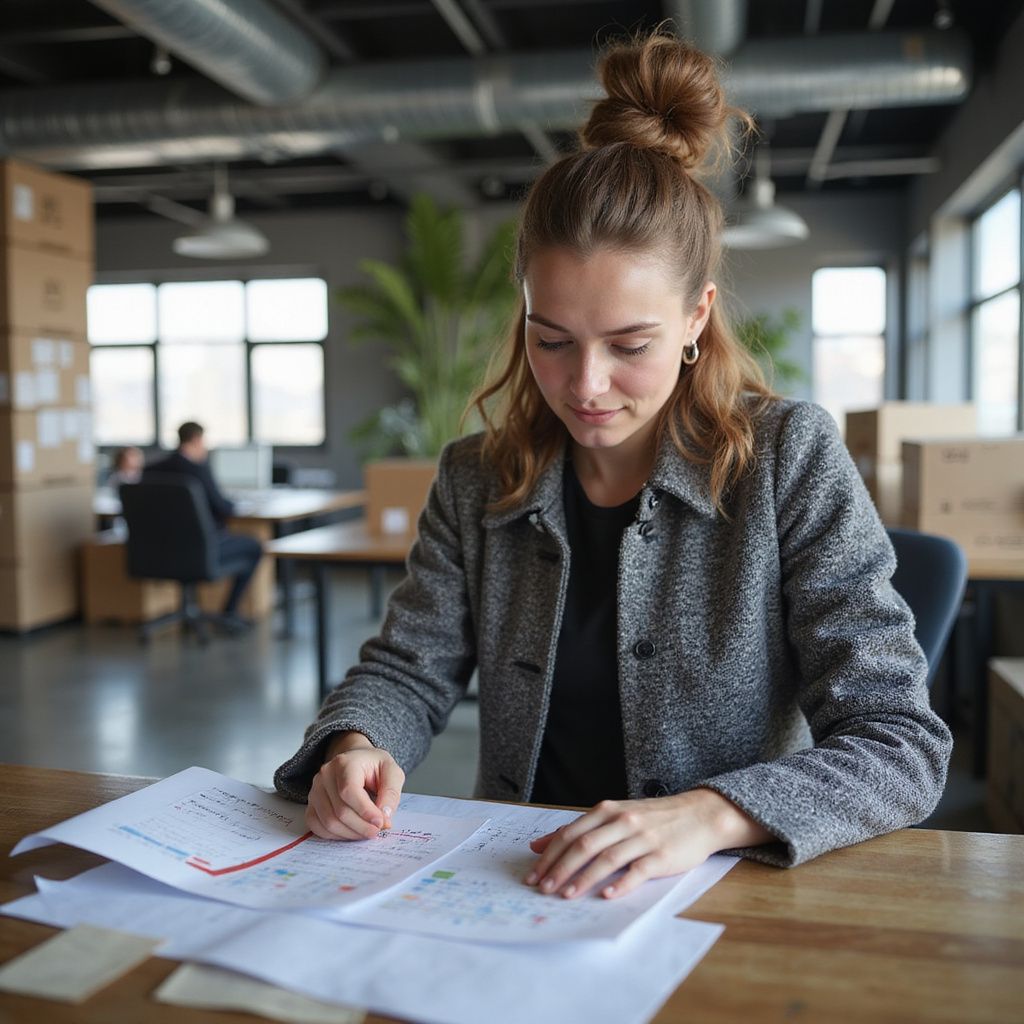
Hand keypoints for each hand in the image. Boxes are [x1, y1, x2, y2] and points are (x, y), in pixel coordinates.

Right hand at [305, 733, 404, 840]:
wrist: (356, 760)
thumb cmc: (374, 766)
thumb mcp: (392, 772)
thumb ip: (391, 793)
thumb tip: (384, 818)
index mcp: (345, 762)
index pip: (349, 791)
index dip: (365, 811)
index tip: (381, 822)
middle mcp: (325, 775)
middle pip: (339, 810)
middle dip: (361, 826)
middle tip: (378, 831)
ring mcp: (315, 790)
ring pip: (328, 822)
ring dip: (350, 834)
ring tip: (367, 831)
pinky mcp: (311, 804)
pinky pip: (317, 827)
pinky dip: (336, 835)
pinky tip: (351, 832)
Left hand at [524, 789, 772, 899]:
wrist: (699, 814)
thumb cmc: (652, 818)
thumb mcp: (614, 815)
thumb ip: (579, 829)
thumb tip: (539, 844)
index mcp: (607, 811)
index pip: (570, 834)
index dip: (549, 856)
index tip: (533, 875)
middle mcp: (622, 821)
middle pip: (583, 846)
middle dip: (560, 869)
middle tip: (543, 889)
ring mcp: (642, 838)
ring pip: (606, 859)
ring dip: (584, 879)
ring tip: (567, 895)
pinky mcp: (661, 855)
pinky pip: (637, 870)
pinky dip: (620, 883)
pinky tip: (606, 896)